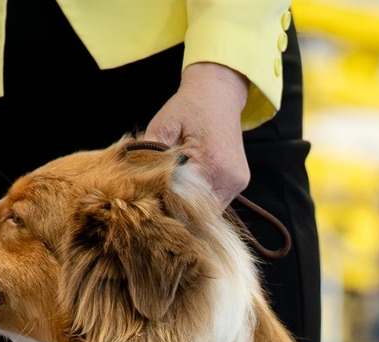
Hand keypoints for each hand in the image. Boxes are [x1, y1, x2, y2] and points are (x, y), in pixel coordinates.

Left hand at [144, 62, 250, 203]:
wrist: (218, 92)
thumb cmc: (189, 106)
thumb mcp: (163, 126)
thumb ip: (151, 156)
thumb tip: (139, 185)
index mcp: (212, 163)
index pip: (186, 203)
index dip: (166, 206)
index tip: (150, 202)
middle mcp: (230, 178)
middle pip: (199, 212)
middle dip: (178, 209)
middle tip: (157, 201)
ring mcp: (238, 183)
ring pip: (209, 210)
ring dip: (191, 205)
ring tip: (173, 192)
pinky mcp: (239, 182)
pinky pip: (218, 201)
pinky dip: (201, 198)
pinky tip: (189, 185)